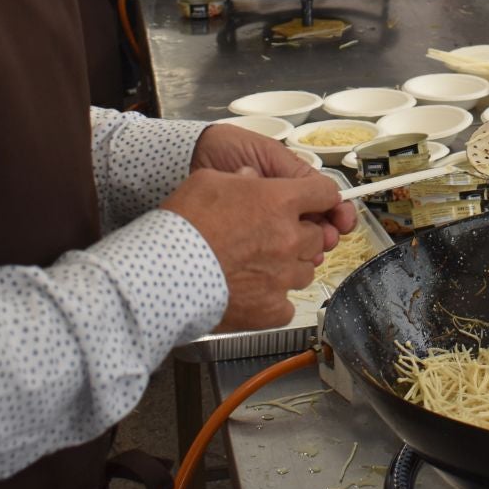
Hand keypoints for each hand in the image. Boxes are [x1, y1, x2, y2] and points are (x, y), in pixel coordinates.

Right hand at [162, 168, 350, 330]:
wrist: (163, 274)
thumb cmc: (182, 226)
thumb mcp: (207, 181)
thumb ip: (239, 178)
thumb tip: (250, 179)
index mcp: (279, 202)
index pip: (324, 193)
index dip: (320, 196)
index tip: (316, 202)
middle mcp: (289, 239)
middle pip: (317, 237)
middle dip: (301, 235)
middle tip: (272, 237)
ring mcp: (283, 277)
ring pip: (304, 271)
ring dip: (288, 267)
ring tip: (258, 266)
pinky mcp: (272, 309)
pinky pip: (287, 303)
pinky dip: (274, 300)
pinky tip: (252, 293)